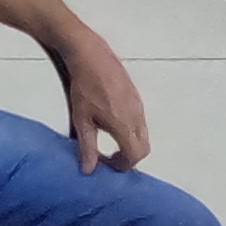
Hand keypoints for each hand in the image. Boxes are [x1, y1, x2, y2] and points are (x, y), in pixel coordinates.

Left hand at [52, 27, 152, 174]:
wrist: (90, 55)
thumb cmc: (84, 87)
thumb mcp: (81, 119)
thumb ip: (87, 147)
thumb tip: (89, 170)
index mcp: (125, 125)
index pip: (135, 156)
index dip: (122, 165)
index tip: (107, 164)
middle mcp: (137, 116)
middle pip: (143, 148)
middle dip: (129, 156)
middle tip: (110, 157)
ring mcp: (139, 104)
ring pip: (142, 133)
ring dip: (130, 142)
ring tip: (109, 139)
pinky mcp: (136, 95)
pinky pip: (139, 119)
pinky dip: (131, 128)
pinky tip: (111, 121)